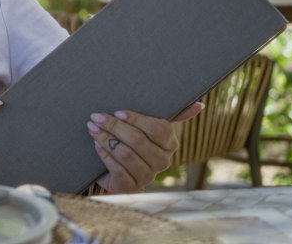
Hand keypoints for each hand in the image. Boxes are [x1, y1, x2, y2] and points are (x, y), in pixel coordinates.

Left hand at [88, 102, 203, 193]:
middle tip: (96, 117)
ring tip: (92, 128)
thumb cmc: (133, 141)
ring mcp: (147, 176)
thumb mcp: (148, 126)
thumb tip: (199, 105)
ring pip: (126, 154)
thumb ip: (173, 115)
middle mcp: (162, 162)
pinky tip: (96, 145)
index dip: (137, 119)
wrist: (117, 170)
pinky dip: (104, 154)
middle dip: (114, 127)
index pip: (158, 129)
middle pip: (138, 141)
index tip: (118, 112)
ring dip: (105, 139)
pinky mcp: (131, 187)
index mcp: (170, 144)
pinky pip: (117, 168)